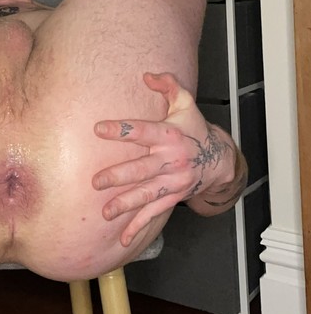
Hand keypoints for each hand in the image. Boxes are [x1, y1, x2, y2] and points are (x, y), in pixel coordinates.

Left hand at [92, 72, 234, 246]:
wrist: (218, 159)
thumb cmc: (194, 129)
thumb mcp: (185, 103)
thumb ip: (168, 86)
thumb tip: (147, 75)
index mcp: (170, 135)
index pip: (142, 131)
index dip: (121, 130)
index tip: (98, 129)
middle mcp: (171, 160)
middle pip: (142, 169)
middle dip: (119, 176)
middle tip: (96, 181)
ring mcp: (172, 181)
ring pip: (147, 194)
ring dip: (125, 204)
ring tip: (105, 211)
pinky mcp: (173, 197)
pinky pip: (154, 213)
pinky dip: (139, 226)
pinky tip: (123, 238)